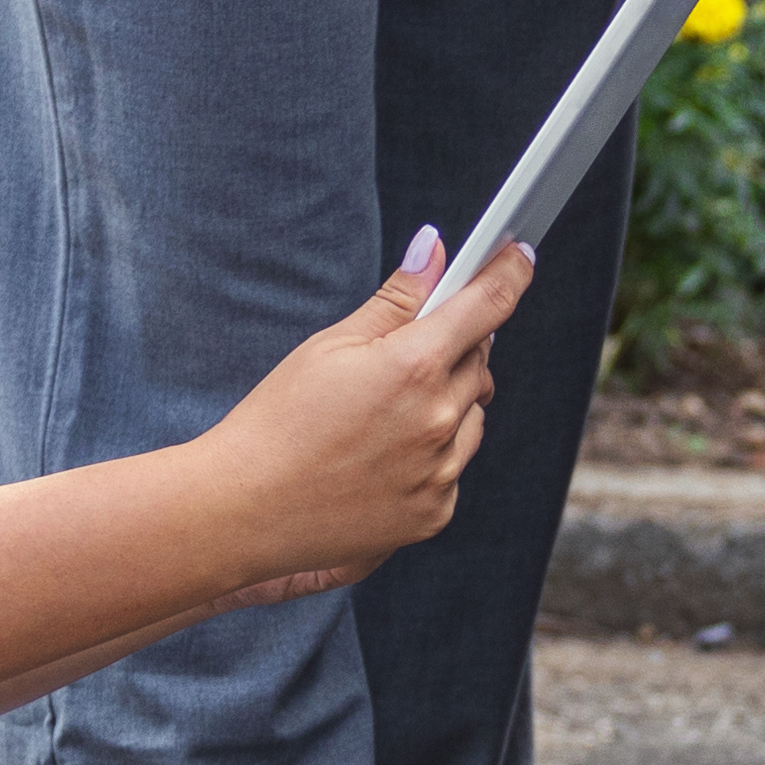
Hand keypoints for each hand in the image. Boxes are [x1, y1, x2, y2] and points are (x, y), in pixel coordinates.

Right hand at [198, 229, 535, 579]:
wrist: (244, 511)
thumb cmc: (278, 421)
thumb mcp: (331, 345)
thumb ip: (396, 300)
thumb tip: (435, 250)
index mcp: (413, 365)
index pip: (487, 305)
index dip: (508, 273)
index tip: (520, 256)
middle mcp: (439, 419)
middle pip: (480, 362)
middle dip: (458, 346)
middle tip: (414, 347)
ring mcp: (440, 472)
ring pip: (471, 416)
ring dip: (448, 402)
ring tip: (385, 412)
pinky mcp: (433, 514)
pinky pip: (453, 467)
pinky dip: (433, 455)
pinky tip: (382, 456)